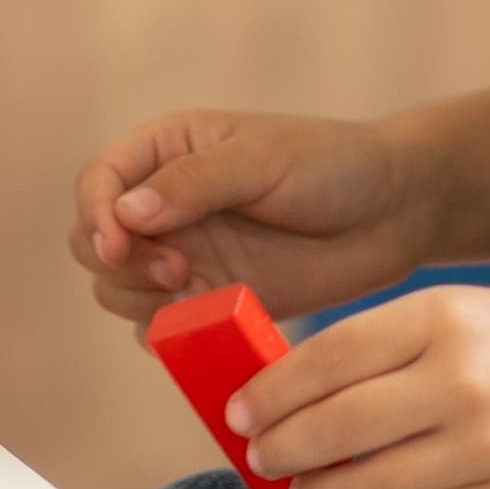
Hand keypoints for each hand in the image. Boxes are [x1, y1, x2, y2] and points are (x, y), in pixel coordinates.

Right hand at [72, 106, 445, 326]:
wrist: (395, 212)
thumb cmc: (332, 165)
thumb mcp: (262, 159)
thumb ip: (194, 183)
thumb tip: (127, 213)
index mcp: (167, 152)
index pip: (97, 181)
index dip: (95, 215)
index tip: (119, 245)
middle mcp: (167, 206)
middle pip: (93, 243)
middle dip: (121, 263)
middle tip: (179, 270)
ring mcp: (188, 256)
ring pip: (119, 291)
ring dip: (143, 300)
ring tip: (200, 291)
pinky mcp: (214, 302)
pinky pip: (163, 331)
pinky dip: (172, 335)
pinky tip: (211, 320)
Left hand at [235, 281, 489, 488]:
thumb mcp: (452, 311)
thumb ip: (377, 348)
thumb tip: (284, 399)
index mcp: (441, 317)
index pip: (327, 360)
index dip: (271, 395)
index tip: (238, 416)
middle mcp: (464, 380)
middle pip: (339, 428)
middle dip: (282, 450)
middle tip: (259, 459)